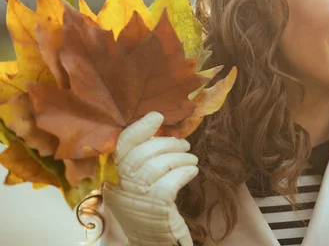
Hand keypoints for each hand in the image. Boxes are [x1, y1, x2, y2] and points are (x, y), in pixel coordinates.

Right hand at [103, 111, 198, 245]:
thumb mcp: (139, 181)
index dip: (140, 128)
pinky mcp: (156, 207)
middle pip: (142, 154)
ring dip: (180, 157)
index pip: (122, 147)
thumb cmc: (149, 205)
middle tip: (184, 145)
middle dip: (167, 143)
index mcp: (114, 177)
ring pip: (158, 166)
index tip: (157, 116)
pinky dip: (185, 171)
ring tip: (191, 159)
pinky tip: (192, 171)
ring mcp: (137, 198)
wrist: (154, 240)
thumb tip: (160, 130)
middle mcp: (121, 188)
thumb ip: (143, 159)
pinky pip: (171, 181)